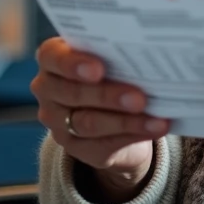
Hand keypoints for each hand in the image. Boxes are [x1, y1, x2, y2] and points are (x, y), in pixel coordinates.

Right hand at [32, 38, 169, 202]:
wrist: (109, 110)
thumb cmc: (109, 70)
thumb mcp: (108, 58)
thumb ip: (115, 56)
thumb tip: (145, 57)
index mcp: (51, 58)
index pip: (53, 58)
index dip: (74, 64)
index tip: (99, 69)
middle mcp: (47, 89)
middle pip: (74, 94)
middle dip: (109, 96)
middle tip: (139, 98)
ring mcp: (57, 122)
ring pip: (89, 123)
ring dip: (126, 121)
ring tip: (156, 118)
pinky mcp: (75, 147)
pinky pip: (102, 144)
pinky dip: (133, 135)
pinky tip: (155, 127)